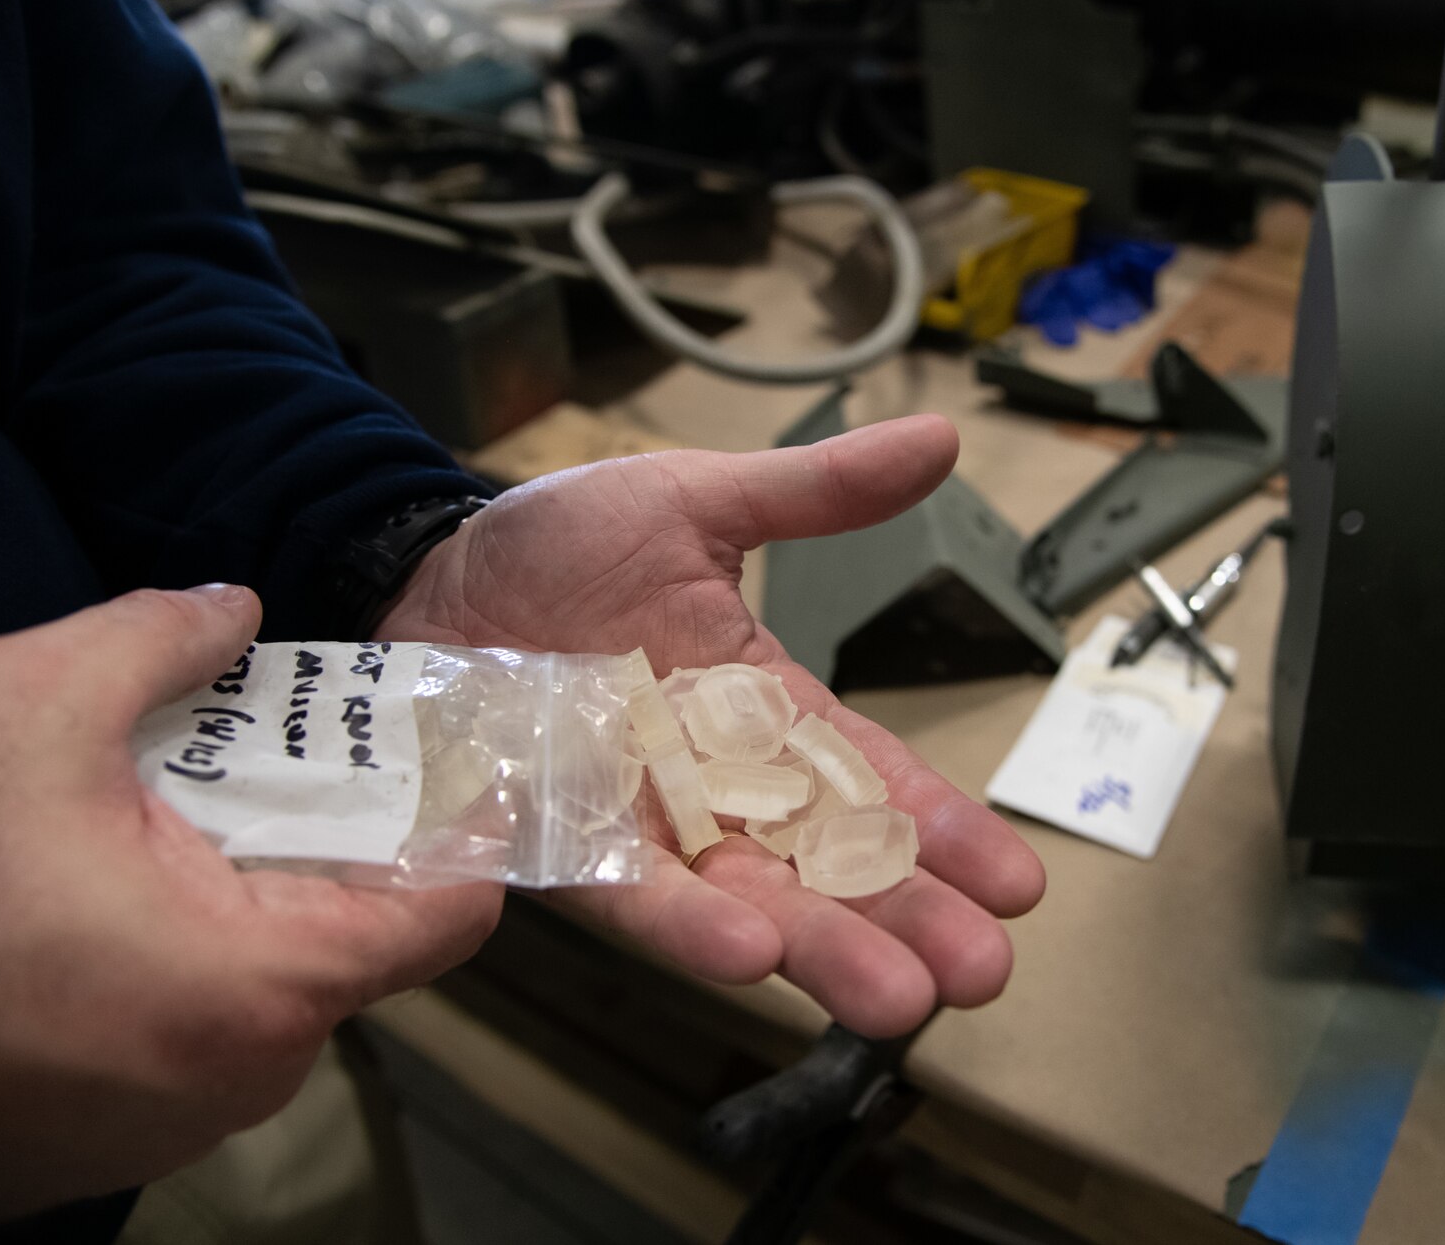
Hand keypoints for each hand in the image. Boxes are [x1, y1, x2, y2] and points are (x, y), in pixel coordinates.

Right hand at [0, 587, 500, 1230]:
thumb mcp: (24, 702)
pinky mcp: (96, 1153)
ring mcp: (165, 1130)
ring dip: (235, 915)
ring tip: (157, 835)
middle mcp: (235, 1080)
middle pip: (351, 950)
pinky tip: (90, 913)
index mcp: (257, 984)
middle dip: (321, 858)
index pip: (447, 918)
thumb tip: (236, 608)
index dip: (459, 835)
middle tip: (268, 776)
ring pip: (263, 999)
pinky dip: (169, 978)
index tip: (451, 776)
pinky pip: (184, 1049)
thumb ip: (163, 636)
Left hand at [380, 415, 1045, 1037]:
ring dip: (824, 948)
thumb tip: (939, 442)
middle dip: (909, 917)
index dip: (945, 830)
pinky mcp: (563, 847)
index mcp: (764, 707)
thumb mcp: (697, 502)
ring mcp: (644, 823)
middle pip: (832, 862)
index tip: (1020, 884)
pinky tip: (753, 954)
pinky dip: (691, 923)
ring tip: (895, 1003)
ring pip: (751, 897)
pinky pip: (635, 892)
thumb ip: (816, 493)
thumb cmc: (556, 544)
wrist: (424, 572)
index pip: (873, 779)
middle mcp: (718, 783)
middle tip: (982, 974)